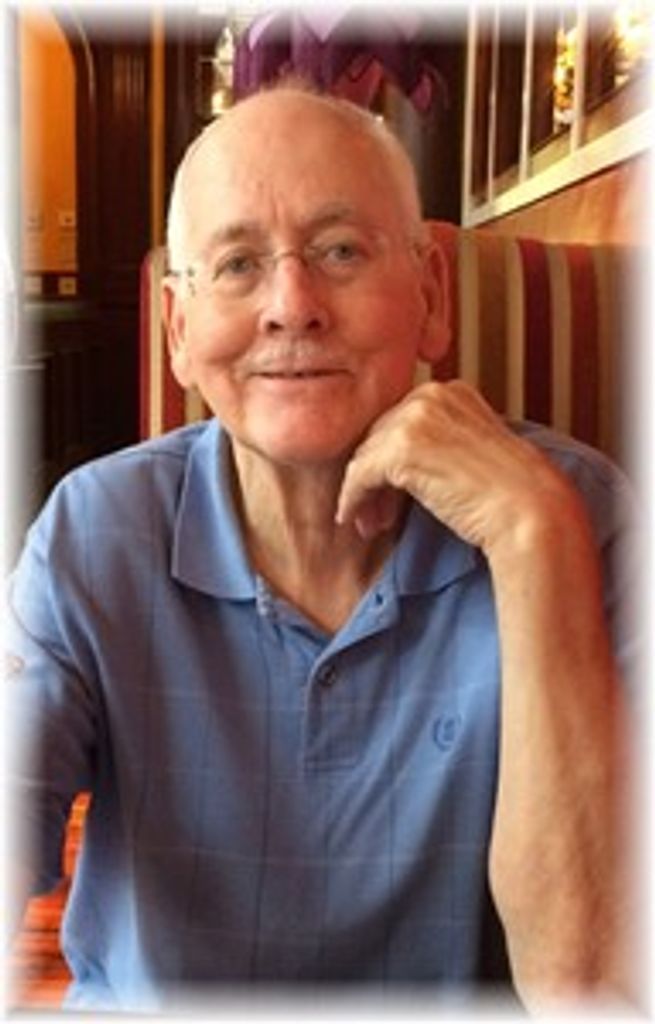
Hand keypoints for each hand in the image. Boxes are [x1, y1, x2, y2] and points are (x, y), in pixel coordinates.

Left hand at [336, 380, 577, 555]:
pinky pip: (358, 476)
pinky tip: (353, 521)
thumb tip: (404, 465)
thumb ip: (442, 444)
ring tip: (369, 524)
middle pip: (379, 437)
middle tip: (375, 515)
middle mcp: (431, 395)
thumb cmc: (512, 494)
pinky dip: (351, 501)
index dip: (390, 460)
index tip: (392, 493)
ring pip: (365, 457)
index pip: (400, 421)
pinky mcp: (401, 449)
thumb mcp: (474, 452)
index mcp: (451, 391)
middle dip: (374, 477)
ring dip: (363, 494)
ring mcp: (415, 418)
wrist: (531, 511)